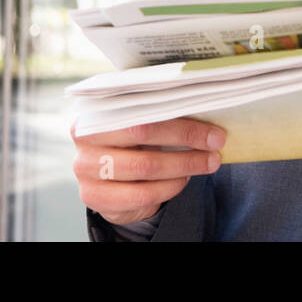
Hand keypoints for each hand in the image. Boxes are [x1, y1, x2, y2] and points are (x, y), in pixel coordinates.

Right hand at [72, 118, 225, 225]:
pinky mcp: (93, 195)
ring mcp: (85, 167)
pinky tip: (182, 180)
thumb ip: (161, 114)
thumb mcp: (140, 122)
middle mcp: (86, 134)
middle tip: (215, 145)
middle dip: (186, 140)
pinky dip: (168, 187)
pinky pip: (141, 194)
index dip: (180, 120)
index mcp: (97, 106)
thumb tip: (207, 115)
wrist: (108, 178)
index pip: (143, 108)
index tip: (213, 130)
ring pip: (145, 166)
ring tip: (206, 163)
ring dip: (183, 165)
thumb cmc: (131, 142)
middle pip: (142, 134)